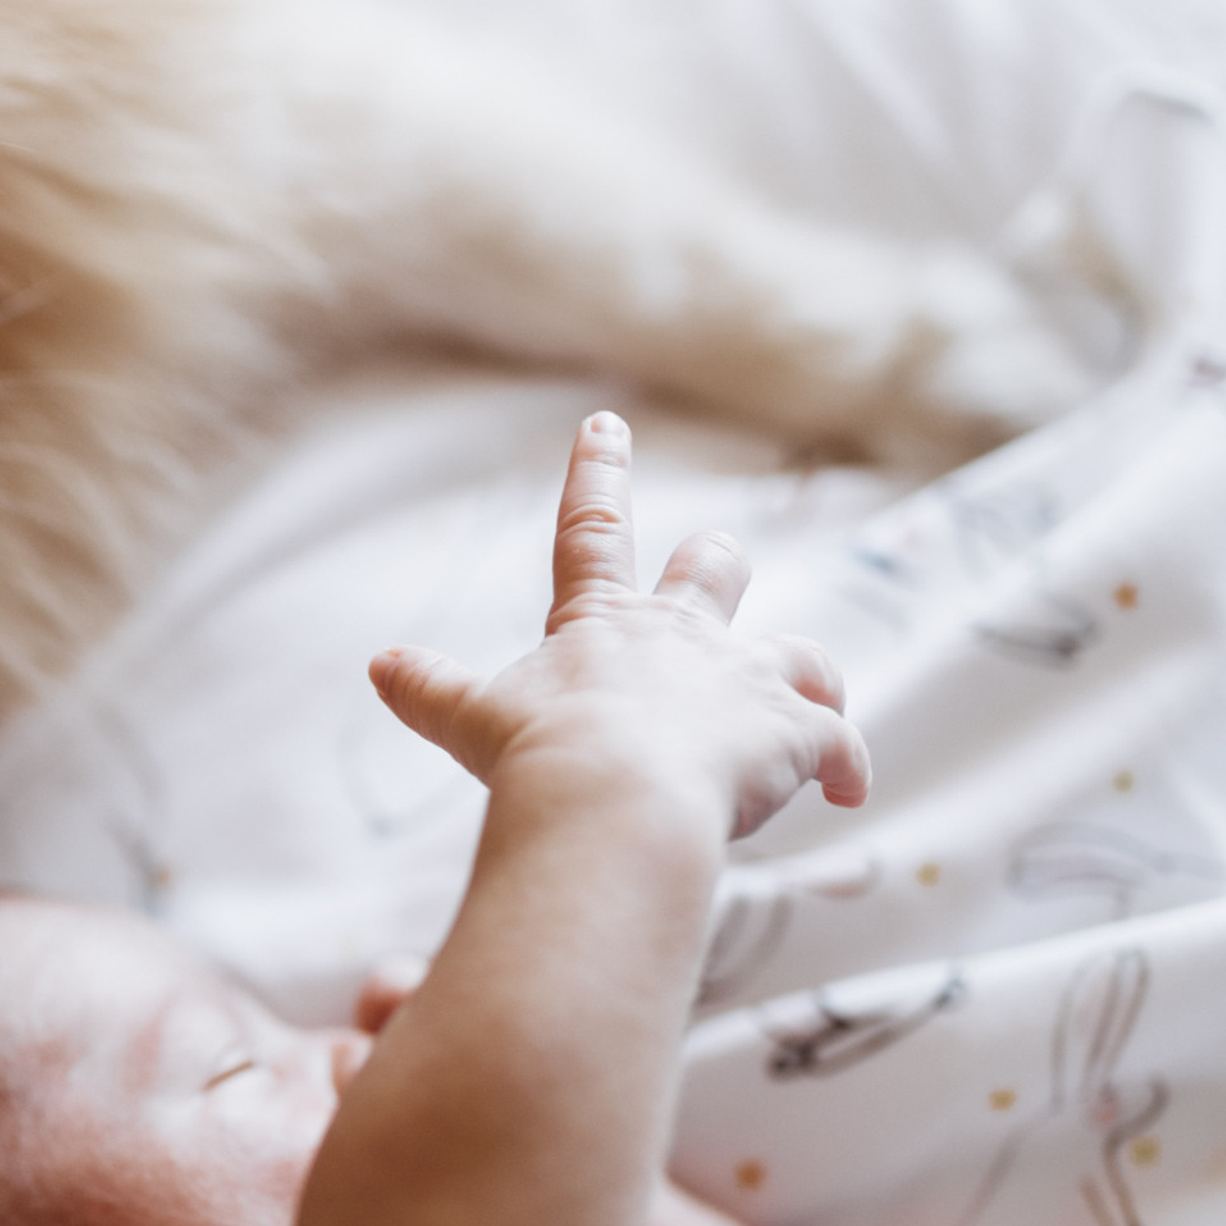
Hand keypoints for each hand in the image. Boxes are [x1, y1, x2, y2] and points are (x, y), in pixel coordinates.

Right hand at [368, 413, 868, 841]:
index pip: (591, 529)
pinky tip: (849, 793)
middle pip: (713, 570)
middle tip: (717, 565)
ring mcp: (743, 680)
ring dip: (805, 676)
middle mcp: (681, 635)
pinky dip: (846, 765)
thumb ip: (429, 690)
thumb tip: (377, 665)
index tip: (606, 423)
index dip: (595, 473)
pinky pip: (837, 744)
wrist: (612, 801)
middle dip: (714, 566)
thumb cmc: (538, 759)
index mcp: (601, 624)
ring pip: (800, 654)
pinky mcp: (794, 733)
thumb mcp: (470, 721)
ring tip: (812, 706)